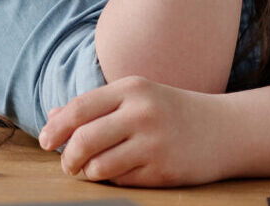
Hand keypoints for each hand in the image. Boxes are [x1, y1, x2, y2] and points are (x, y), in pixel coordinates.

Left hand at [37, 76, 232, 186]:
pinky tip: (122, 171)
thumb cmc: (171, 112)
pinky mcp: (164, 171)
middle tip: (66, 164)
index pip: (80, 108)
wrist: (224, 130)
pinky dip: (113, 179)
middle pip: (84, 140)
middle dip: (67, 157)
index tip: (45, 141)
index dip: (56, 128)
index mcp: (132, 88)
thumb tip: (53, 117)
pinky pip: (121, 181)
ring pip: (98, 166)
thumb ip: (95, 105)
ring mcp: (155, 143)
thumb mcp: (137, 97)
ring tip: (92, 168)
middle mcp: (143, 113)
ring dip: (88, 171)